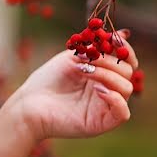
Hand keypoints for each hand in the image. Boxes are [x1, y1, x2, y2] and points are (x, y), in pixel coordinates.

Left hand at [3, 31, 136, 142]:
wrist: (30, 103)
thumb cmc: (47, 80)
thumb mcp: (73, 56)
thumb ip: (97, 46)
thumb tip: (125, 34)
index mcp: (102, 74)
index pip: (127, 62)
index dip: (125, 50)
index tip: (114, 40)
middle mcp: (107, 90)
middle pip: (127, 73)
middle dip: (110, 61)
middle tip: (87, 59)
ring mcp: (105, 107)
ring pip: (126, 89)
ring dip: (107, 75)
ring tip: (84, 71)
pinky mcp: (102, 123)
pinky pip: (123, 113)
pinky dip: (115, 99)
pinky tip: (97, 90)